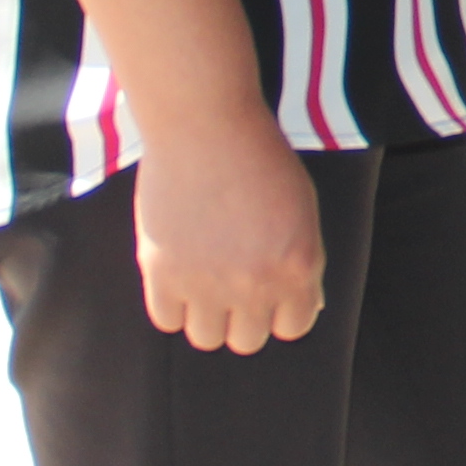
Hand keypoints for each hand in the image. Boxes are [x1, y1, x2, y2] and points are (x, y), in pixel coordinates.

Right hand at [132, 99, 326, 352]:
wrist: (205, 125)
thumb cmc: (258, 158)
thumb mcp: (302, 208)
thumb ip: (301, 260)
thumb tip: (295, 305)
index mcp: (299, 268)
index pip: (292, 327)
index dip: (279, 310)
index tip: (266, 293)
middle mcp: (256, 285)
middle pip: (248, 340)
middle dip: (243, 317)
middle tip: (231, 287)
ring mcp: (208, 283)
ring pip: (206, 338)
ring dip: (205, 317)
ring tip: (202, 284)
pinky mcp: (163, 273)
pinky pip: (167, 320)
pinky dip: (171, 305)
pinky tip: (176, 276)